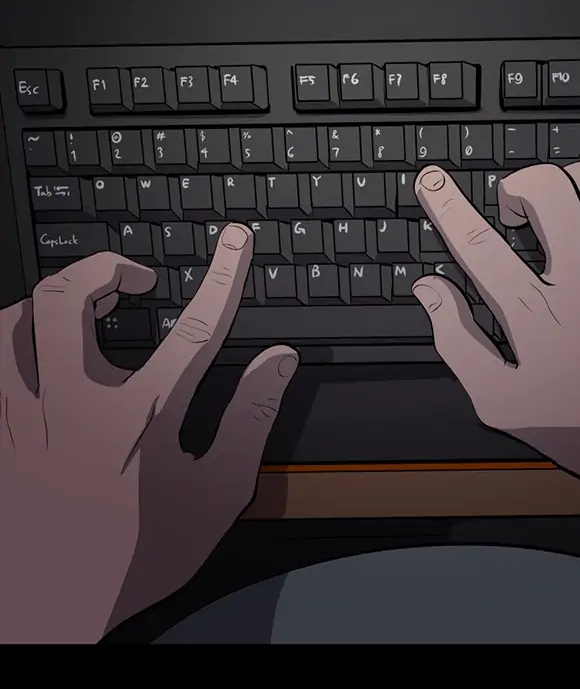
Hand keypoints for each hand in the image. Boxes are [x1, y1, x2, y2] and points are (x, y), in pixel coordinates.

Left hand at [0, 223, 296, 642]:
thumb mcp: (214, 498)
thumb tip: (278, 363)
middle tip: (133, 276)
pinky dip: (12, 345)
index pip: (194, 324)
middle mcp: (73, 406)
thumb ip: (249, 421)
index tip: (234, 242)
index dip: (223, 274)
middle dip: (104, 268)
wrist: (50, 612)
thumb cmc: (131, 560)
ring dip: (47, 301)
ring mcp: (25, 418)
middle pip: (69, 300)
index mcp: (139, 417)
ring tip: (75, 307)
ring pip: (13, 325)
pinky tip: (34, 355)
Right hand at [412, 161, 579, 501]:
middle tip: (515, 214)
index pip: (477, 243)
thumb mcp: (503, 403)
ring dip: (567, 181)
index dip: (445, 204)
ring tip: (561, 207)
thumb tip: (429, 290)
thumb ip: (458, 343)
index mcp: (538, 316)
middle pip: (544, 189)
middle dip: (517, 186)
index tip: (431, 181)